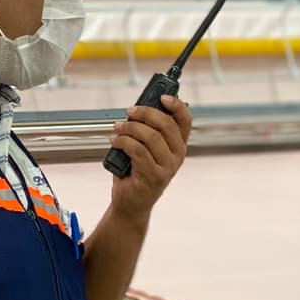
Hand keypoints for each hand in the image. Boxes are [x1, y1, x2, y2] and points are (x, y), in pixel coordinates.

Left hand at [108, 94, 192, 222]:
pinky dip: (123, 142)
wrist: (131, 203)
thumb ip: (147, 130)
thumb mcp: (145, 148)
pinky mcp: (153, 176)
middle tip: (129, 111)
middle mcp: (177, 156)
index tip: (163, 96)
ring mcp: (167, 167)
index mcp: (178, 146)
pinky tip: (114, 141)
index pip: (185, 121)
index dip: (177, 105)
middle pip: (166, 125)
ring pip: (150, 137)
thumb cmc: (136, 173)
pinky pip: (138, 150)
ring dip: (130, 128)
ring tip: (117, 128)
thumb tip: (137, 109)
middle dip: (145, 113)